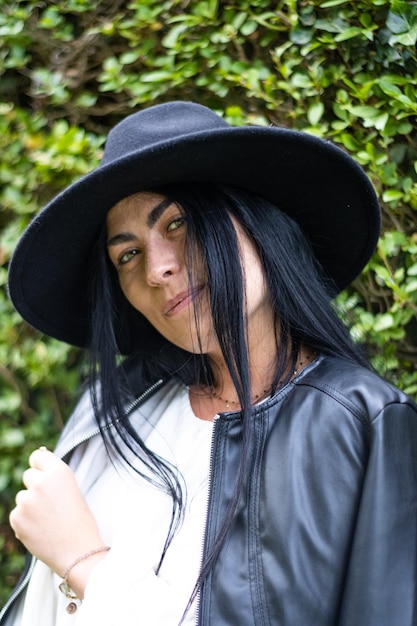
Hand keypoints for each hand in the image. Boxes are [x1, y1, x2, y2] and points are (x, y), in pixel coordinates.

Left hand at [10, 447, 105, 594]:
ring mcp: (26, 500)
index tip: (44, 475)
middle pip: (28, 475)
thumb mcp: (72, 489)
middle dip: (35, 486)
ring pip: (22, 496)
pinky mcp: (16, 518)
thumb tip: (37, 461)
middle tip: (50, 503)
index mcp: (59, 472)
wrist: (78, 552)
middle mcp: (41, 482)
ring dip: (30, 505)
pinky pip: (17, 514)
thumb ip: (54, 477)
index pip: (38, 456)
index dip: (41, 467)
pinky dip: (25, 521)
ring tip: (48, 520)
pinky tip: (41, 529)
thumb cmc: (80, 521)